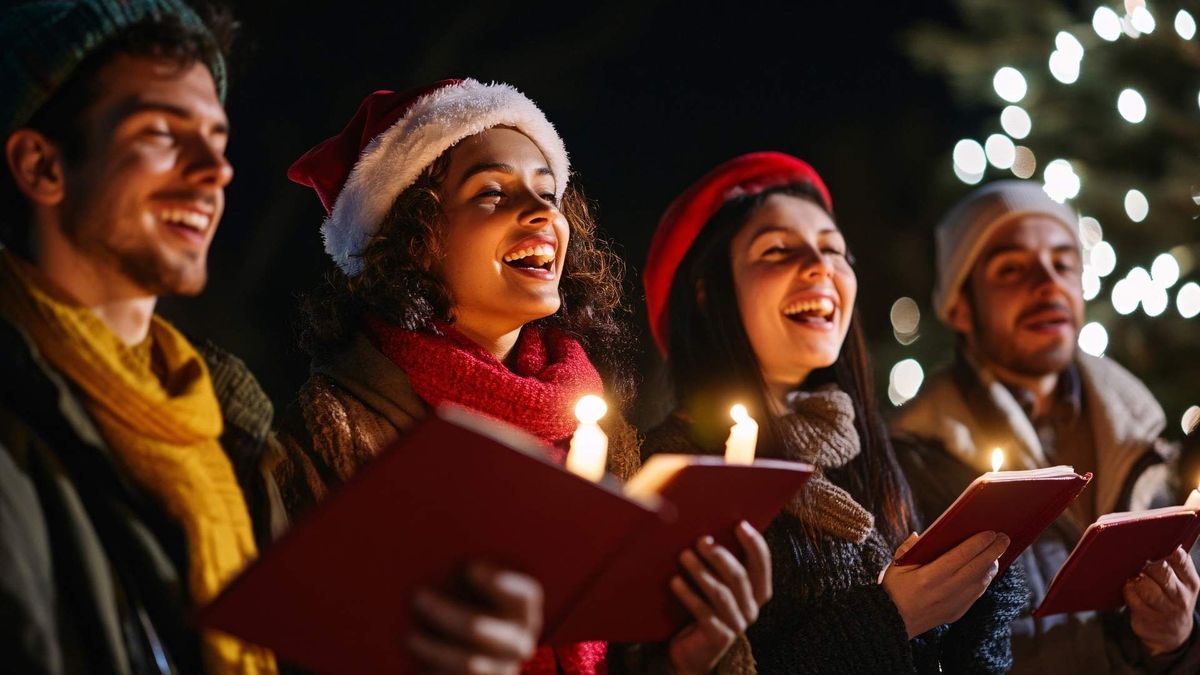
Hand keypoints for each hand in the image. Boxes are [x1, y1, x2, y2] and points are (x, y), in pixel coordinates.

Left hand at [408, 562, 541, 673]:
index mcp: (522, 610)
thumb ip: (465, 573)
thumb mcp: (471, 588)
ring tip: (410, 637)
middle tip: (418, 597)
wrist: (469, 652)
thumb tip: (436, 545)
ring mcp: (500, 670)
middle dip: (447, 614)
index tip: (471, 568)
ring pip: (470, 665)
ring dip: (435, 650)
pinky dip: (432, 673)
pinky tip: (415, 664)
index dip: (499, 583)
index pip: (523, 595)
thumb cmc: (463, 605)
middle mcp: (517, 642)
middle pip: (481, 629)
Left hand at [667, 521, 771, 674]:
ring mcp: (736, 625)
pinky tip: (675, 581)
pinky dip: (688, 595)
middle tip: (701, 540)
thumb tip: (705, 528)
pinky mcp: (718, 638)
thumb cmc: (701, 607)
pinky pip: (704, 613)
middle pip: (740, 577)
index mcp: (755, 592)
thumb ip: (717, 563)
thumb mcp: (713, 584)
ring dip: (701, 572)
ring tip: (684, 556)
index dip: (755, 544)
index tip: (740, 524)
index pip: (762, 564)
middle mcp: (750, 609)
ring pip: (721, 594)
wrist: (689, 651)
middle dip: (720, 556)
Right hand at [882, 530, 1009, 637]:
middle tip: (1004, 538)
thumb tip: (919, 535)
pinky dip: (984, 580)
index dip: (978, 543)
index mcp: (929, 577)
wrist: (892, 623)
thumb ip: (908, 548)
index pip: (960, 556)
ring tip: (996, 553)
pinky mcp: (957, 613)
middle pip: (976, 568)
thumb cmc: (893, 590)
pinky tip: (985, 570)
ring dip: (991, 566)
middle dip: (993, 551)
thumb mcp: (895, 566)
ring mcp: (953, 604)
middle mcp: (944, 591)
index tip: (991, 533)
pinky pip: (976, 594)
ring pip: (980, 582)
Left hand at [1124, 546, 1199, 656]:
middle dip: (1145, 561)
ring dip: (1135, 577)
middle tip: (1134, 555)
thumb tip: (1142, 531)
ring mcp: (1166, 609)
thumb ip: (1170, 561)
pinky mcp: (1149, 619)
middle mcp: (1181, 595)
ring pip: (1147, 586)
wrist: (1172, 633)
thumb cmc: (1169, 596)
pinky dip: (1127, 590)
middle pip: (1160, 570)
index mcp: (1190, 581)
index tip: (1148, 539)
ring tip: (1130, 572)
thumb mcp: (1179, 581)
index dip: (1163, 547)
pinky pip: (1134, 599)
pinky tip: (1126, 585)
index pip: (1180, 558)